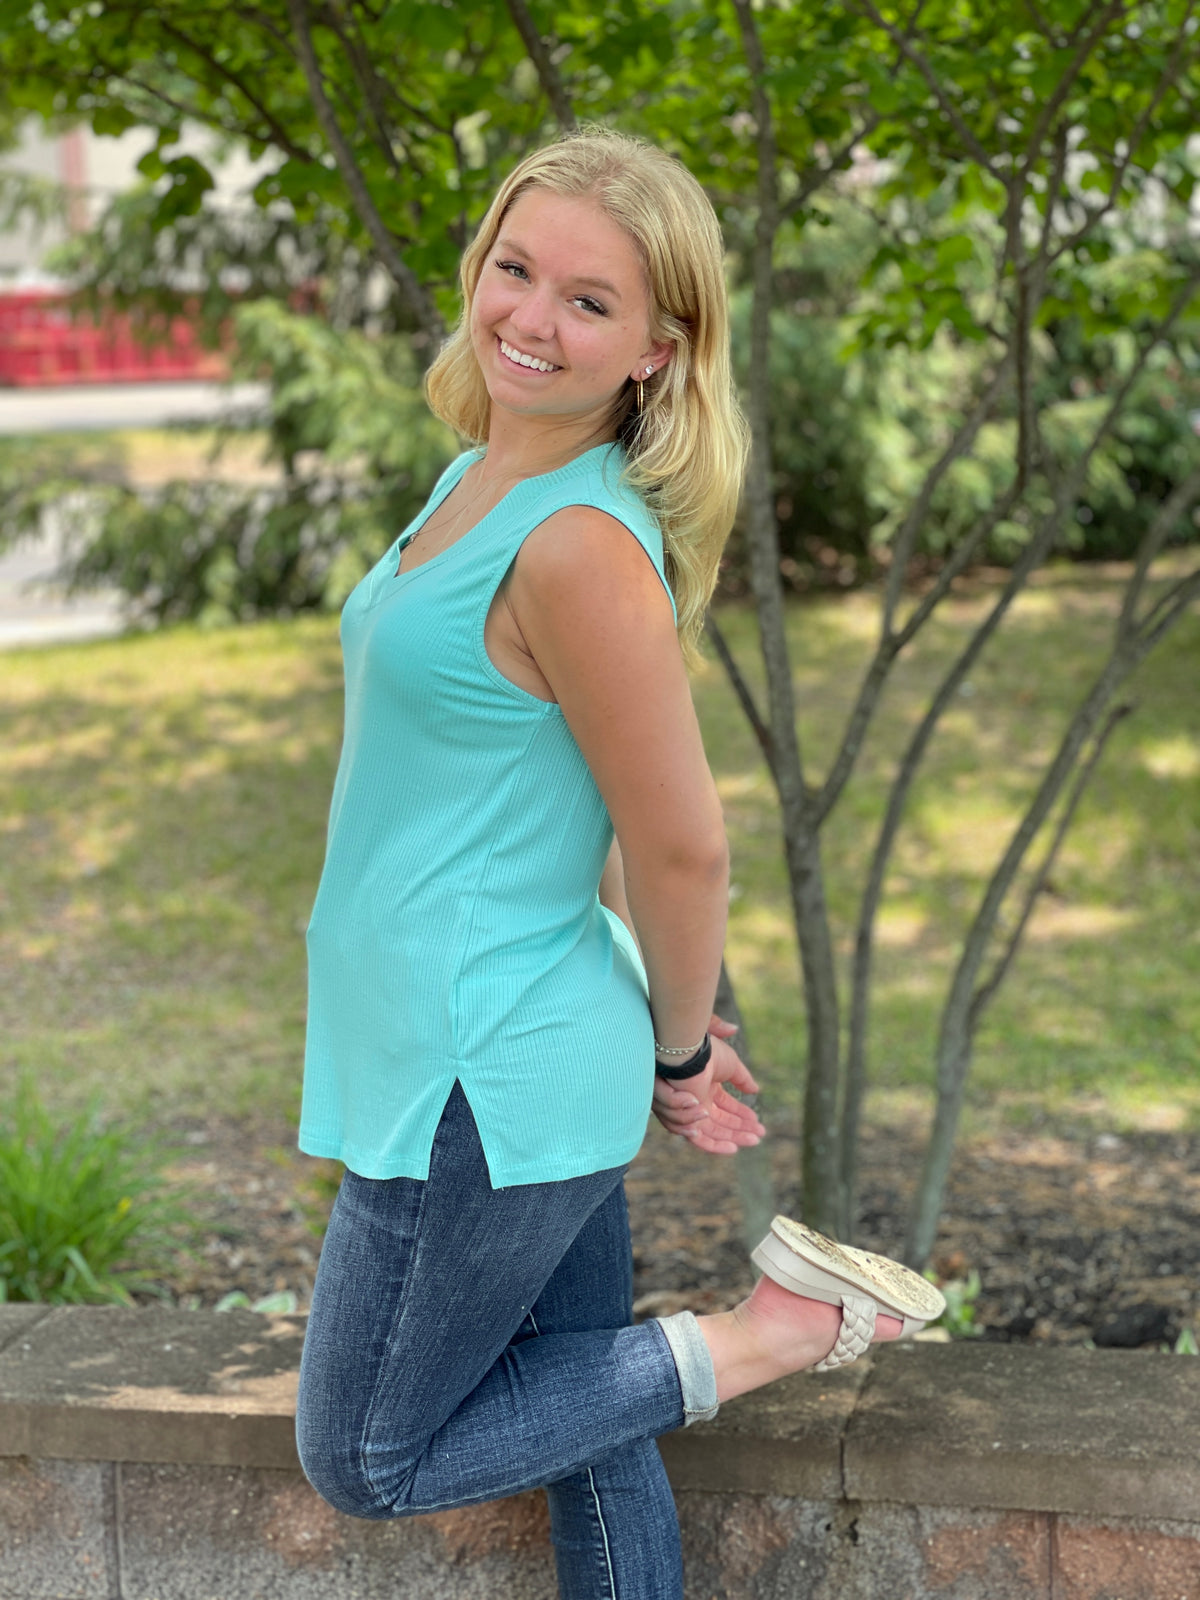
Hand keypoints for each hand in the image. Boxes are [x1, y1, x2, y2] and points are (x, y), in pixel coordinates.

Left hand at [651, 1013, 765, 1154]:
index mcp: (707, 1087)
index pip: (726, 1106)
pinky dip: (715, 1145)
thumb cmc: (708, 1054)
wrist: (690, 1054)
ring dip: (734, 1138)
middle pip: (721, 1122)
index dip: (742, 1115)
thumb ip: (743, 1079)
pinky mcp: (687, 1120)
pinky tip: (733, 1147)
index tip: (757, 1121)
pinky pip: (699, 1139)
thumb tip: (755, 1090)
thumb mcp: (731, 1065)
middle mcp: (698, 1100)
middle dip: (742, 1129)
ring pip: (713, 1132)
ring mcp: (692, 1110)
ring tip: (754, 1140)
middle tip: (759, 1135)